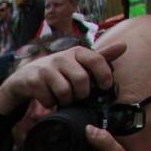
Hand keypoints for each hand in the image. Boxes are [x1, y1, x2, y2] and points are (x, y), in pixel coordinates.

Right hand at [0, 42, 124, 115]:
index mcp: (76, 52)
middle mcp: (62, 57)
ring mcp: (47, 69)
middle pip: (81, 80)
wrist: (26, 77)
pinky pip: (49, 99)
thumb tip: (124, 46)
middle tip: (78, 97)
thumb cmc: (58, 70)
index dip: (104, 75)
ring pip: (65, 91)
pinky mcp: (35, 80)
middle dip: (81, 94)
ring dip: (66, 100)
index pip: (96, 59)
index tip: (105, 87)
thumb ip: (100, 57)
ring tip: (64, 99)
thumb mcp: (79, 62)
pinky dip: (51, 103)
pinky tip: (50, 99)